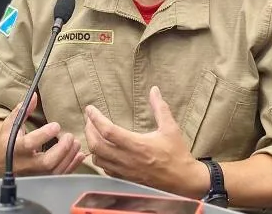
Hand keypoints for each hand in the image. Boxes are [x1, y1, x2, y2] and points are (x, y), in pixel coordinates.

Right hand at [0, 93, 84, 175]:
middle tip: (69, 136)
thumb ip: (22, 111)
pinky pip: (59, 176)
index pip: (29, 144)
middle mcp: (24, 165)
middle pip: (46, 162)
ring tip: (76, 142)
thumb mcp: (9, 125)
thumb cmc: (6, 141)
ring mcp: (34, 175)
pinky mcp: (41, 179)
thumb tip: (33, 96)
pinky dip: (72, 166)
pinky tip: (79, 155)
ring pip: (55, 171)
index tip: (56, 125)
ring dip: (69, 157)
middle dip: (62, 149)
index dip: (44, 135)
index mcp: (14, 149)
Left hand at [84, 86, 208, 197]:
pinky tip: (102, 150)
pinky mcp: (125, 179)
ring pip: (98, 159)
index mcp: (137, 145)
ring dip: (92, 145)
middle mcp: (127, 159)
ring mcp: (125, 171)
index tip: (90, 109)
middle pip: (96, 145)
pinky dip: (99, 158)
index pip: (108, 131)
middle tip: (89, 120)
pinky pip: (105, 169)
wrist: (183, 181)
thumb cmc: (177, 154)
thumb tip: (154, 90)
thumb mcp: (170, 128)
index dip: (95, 118)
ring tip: (93, 133)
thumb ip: (160, 108)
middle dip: (89, 130)